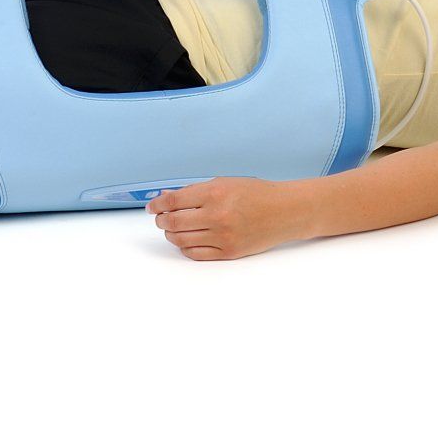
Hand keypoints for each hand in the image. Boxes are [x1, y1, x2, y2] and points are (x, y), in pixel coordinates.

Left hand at [145, 177, 304, 260]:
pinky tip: (187, 240)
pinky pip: (195, 254)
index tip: (152, 206)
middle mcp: (217, 215)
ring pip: (181, 240)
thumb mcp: (224, 183)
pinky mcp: (228, 252)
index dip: (157, 204)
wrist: (285, 212)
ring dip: (171, 235)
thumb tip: (166, 198)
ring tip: (174, 229)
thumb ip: (194, 192)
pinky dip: (185, 247)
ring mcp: (222, 236)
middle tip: (161, 218)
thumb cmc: (256, 194)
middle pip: (173, 223)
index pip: (172, 201)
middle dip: (161, 221)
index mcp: (214, 193)